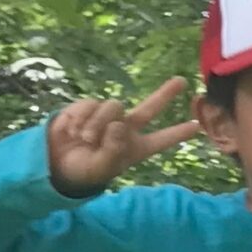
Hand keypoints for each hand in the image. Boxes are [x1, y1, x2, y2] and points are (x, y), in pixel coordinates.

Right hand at [46, 79, 200, 195]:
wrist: (55, 163)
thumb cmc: (84, 170)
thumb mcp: (102, 167)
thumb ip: (113, 149)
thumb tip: (119, 125)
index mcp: (135, 148)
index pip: (161, 140)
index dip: (178, 133)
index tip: (196, 126)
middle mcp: (125, 129)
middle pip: (149, 108)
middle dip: (165, 94)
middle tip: (182, 81)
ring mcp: (108, 117)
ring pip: (113, 107)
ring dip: (97, 123)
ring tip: (84, 138)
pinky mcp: (88, 108)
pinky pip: (90, 104)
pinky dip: (80, 118)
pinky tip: (72, 131)